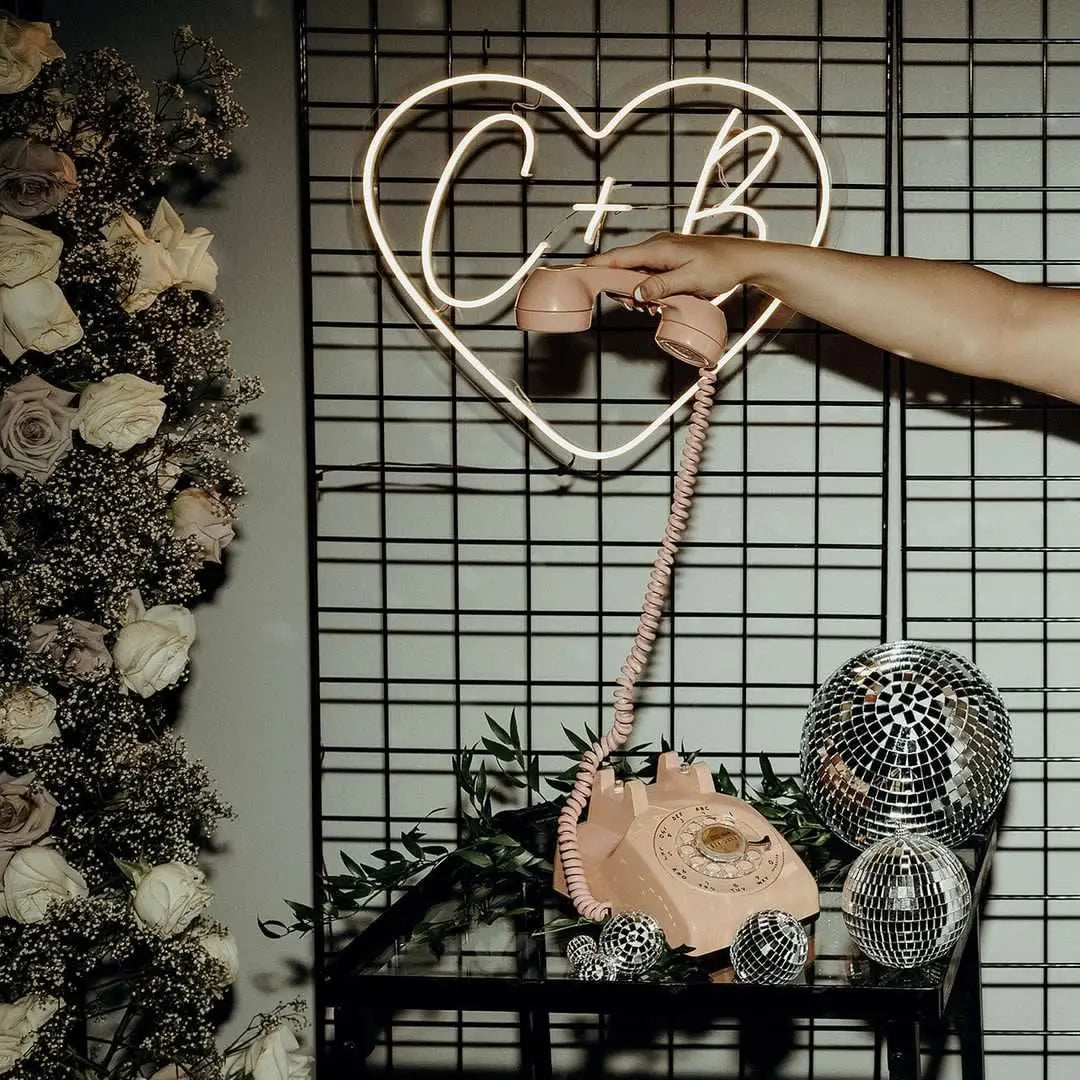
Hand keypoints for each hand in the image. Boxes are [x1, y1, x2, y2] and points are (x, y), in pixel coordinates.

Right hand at [584, 232, 749, 302]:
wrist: (743, 260)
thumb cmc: (720, 266)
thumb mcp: (690, 280)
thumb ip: (661, 286)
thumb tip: (635, 293)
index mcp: (658, 249)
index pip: (618, 257)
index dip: (597, 266)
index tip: (578, 272)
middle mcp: (657, 248)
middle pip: (624, 266)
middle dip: (617, 286)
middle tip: (624, 305)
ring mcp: (663, 254)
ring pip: (636, 273)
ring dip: (634, 291)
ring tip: (643, 307)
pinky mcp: (670, 262)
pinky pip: (649, 275)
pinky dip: (646, 289)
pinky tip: (654, 302)